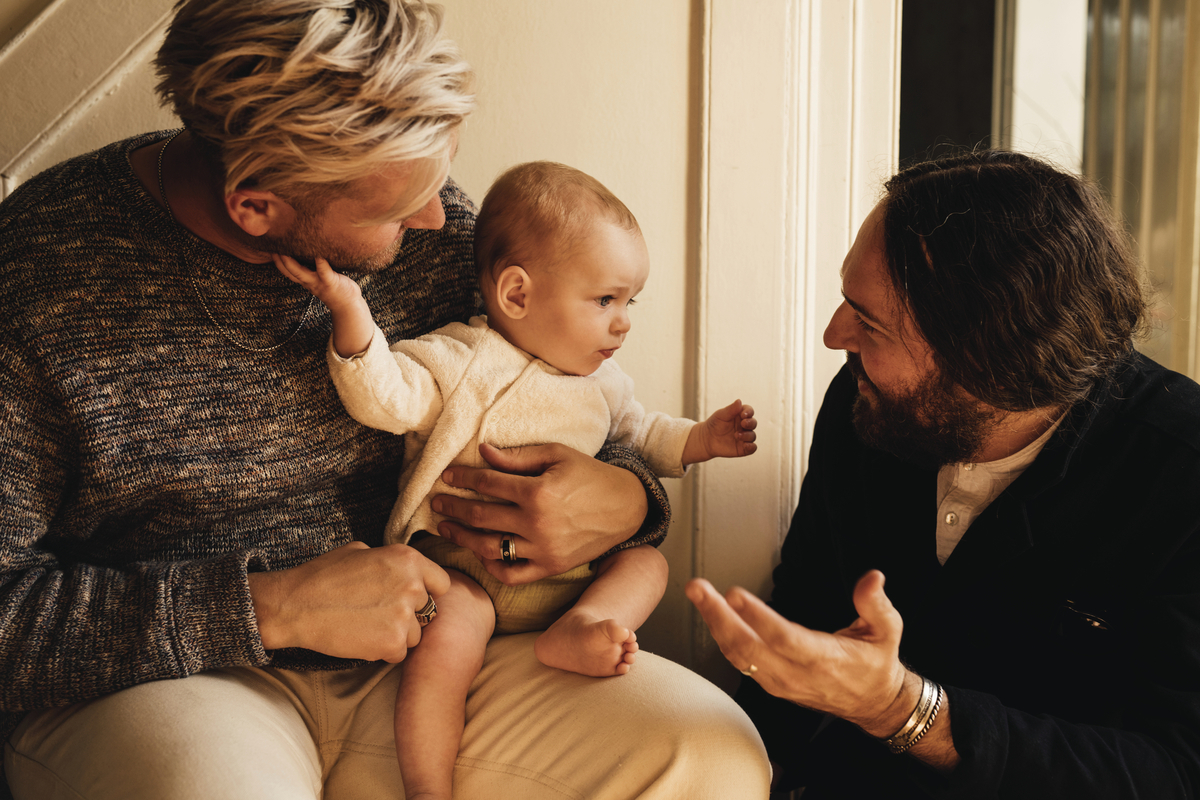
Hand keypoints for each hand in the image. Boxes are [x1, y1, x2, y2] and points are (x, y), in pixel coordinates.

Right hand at [248, 541, 450, 662]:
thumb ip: (390, 561)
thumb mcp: (361, 550)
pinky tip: (361, 638)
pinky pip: (399, 653)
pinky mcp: (393, 642)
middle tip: (379, 614)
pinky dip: (383, 651)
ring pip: (416, 634)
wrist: (296, 605)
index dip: (427, 593)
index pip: (441, 583)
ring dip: (397, 635)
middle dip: (408, 615)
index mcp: (407, 559)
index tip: (411, 600)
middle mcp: (412, 585)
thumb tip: (403, 569)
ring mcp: (404, 615)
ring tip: (367, 626)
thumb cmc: (323, 576)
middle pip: (428, 611)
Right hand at [272, 254, 361, 311]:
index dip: (278, 262)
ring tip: (286, 247)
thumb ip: (313, 268)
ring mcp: (319, 282)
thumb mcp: (320, 278)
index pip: (288, 271)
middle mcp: (309, 282)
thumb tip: (309, 250)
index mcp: (306, 280)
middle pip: (290, 272)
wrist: (349, 304)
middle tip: (272, 246)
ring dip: (291, 262)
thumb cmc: (336, 287)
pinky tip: (318, 254)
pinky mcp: (331, 282)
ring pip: (301, 273)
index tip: (270, 249)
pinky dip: (320, 263)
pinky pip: (324, 272)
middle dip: (280, 260)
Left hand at [432, 442, 645, 584]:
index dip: (461, 479)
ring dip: (462, 538)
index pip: (487, 484)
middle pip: (480, 517)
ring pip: (489, 548)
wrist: (626, 508)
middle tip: (437, 503)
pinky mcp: (550, 567)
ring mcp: (542, 549)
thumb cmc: (590, 476)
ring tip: (446, 529)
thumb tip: (483, 452)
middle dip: (453, 508)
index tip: (446, 476)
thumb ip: (518, 457)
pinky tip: (479, 553)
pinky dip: (491, 566)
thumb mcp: (557, 455)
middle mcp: (537, 523)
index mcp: (538, 491)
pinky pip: (511, 574)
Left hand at [682, 399, 757, 464]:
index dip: (749, 412)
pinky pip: (752, 447)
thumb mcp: (721, 415)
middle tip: (743, 424)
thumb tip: (739, 401)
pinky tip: (745, 445)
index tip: (743, 414)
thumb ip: (731, 409)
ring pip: (752, 435)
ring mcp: (744, 437)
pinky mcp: (743, 448)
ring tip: (736, 435)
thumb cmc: (714, 424)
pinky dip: (751, 447)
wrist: (706, 439)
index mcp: (740, 415)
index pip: (749, 411)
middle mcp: (744, 426)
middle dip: (750, 423)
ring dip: (747, 435)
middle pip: (753, 423)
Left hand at [685, 570, 911, 735]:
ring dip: (714, 623)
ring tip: (698, 594)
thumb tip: (872, 578)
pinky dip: (722, 637)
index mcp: (823, 659)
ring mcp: (780, 682)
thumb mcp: (887, 631)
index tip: (734, 594)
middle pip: (748, 647)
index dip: (757, 617)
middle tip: (698, 588)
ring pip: (738, 655)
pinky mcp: (771, 683)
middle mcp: (796, 673)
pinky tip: (711, 614)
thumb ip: (875, 604)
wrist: (872, 703)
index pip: (784, 638)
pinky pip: (739, 660)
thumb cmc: (875, 663)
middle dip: (718, 616)